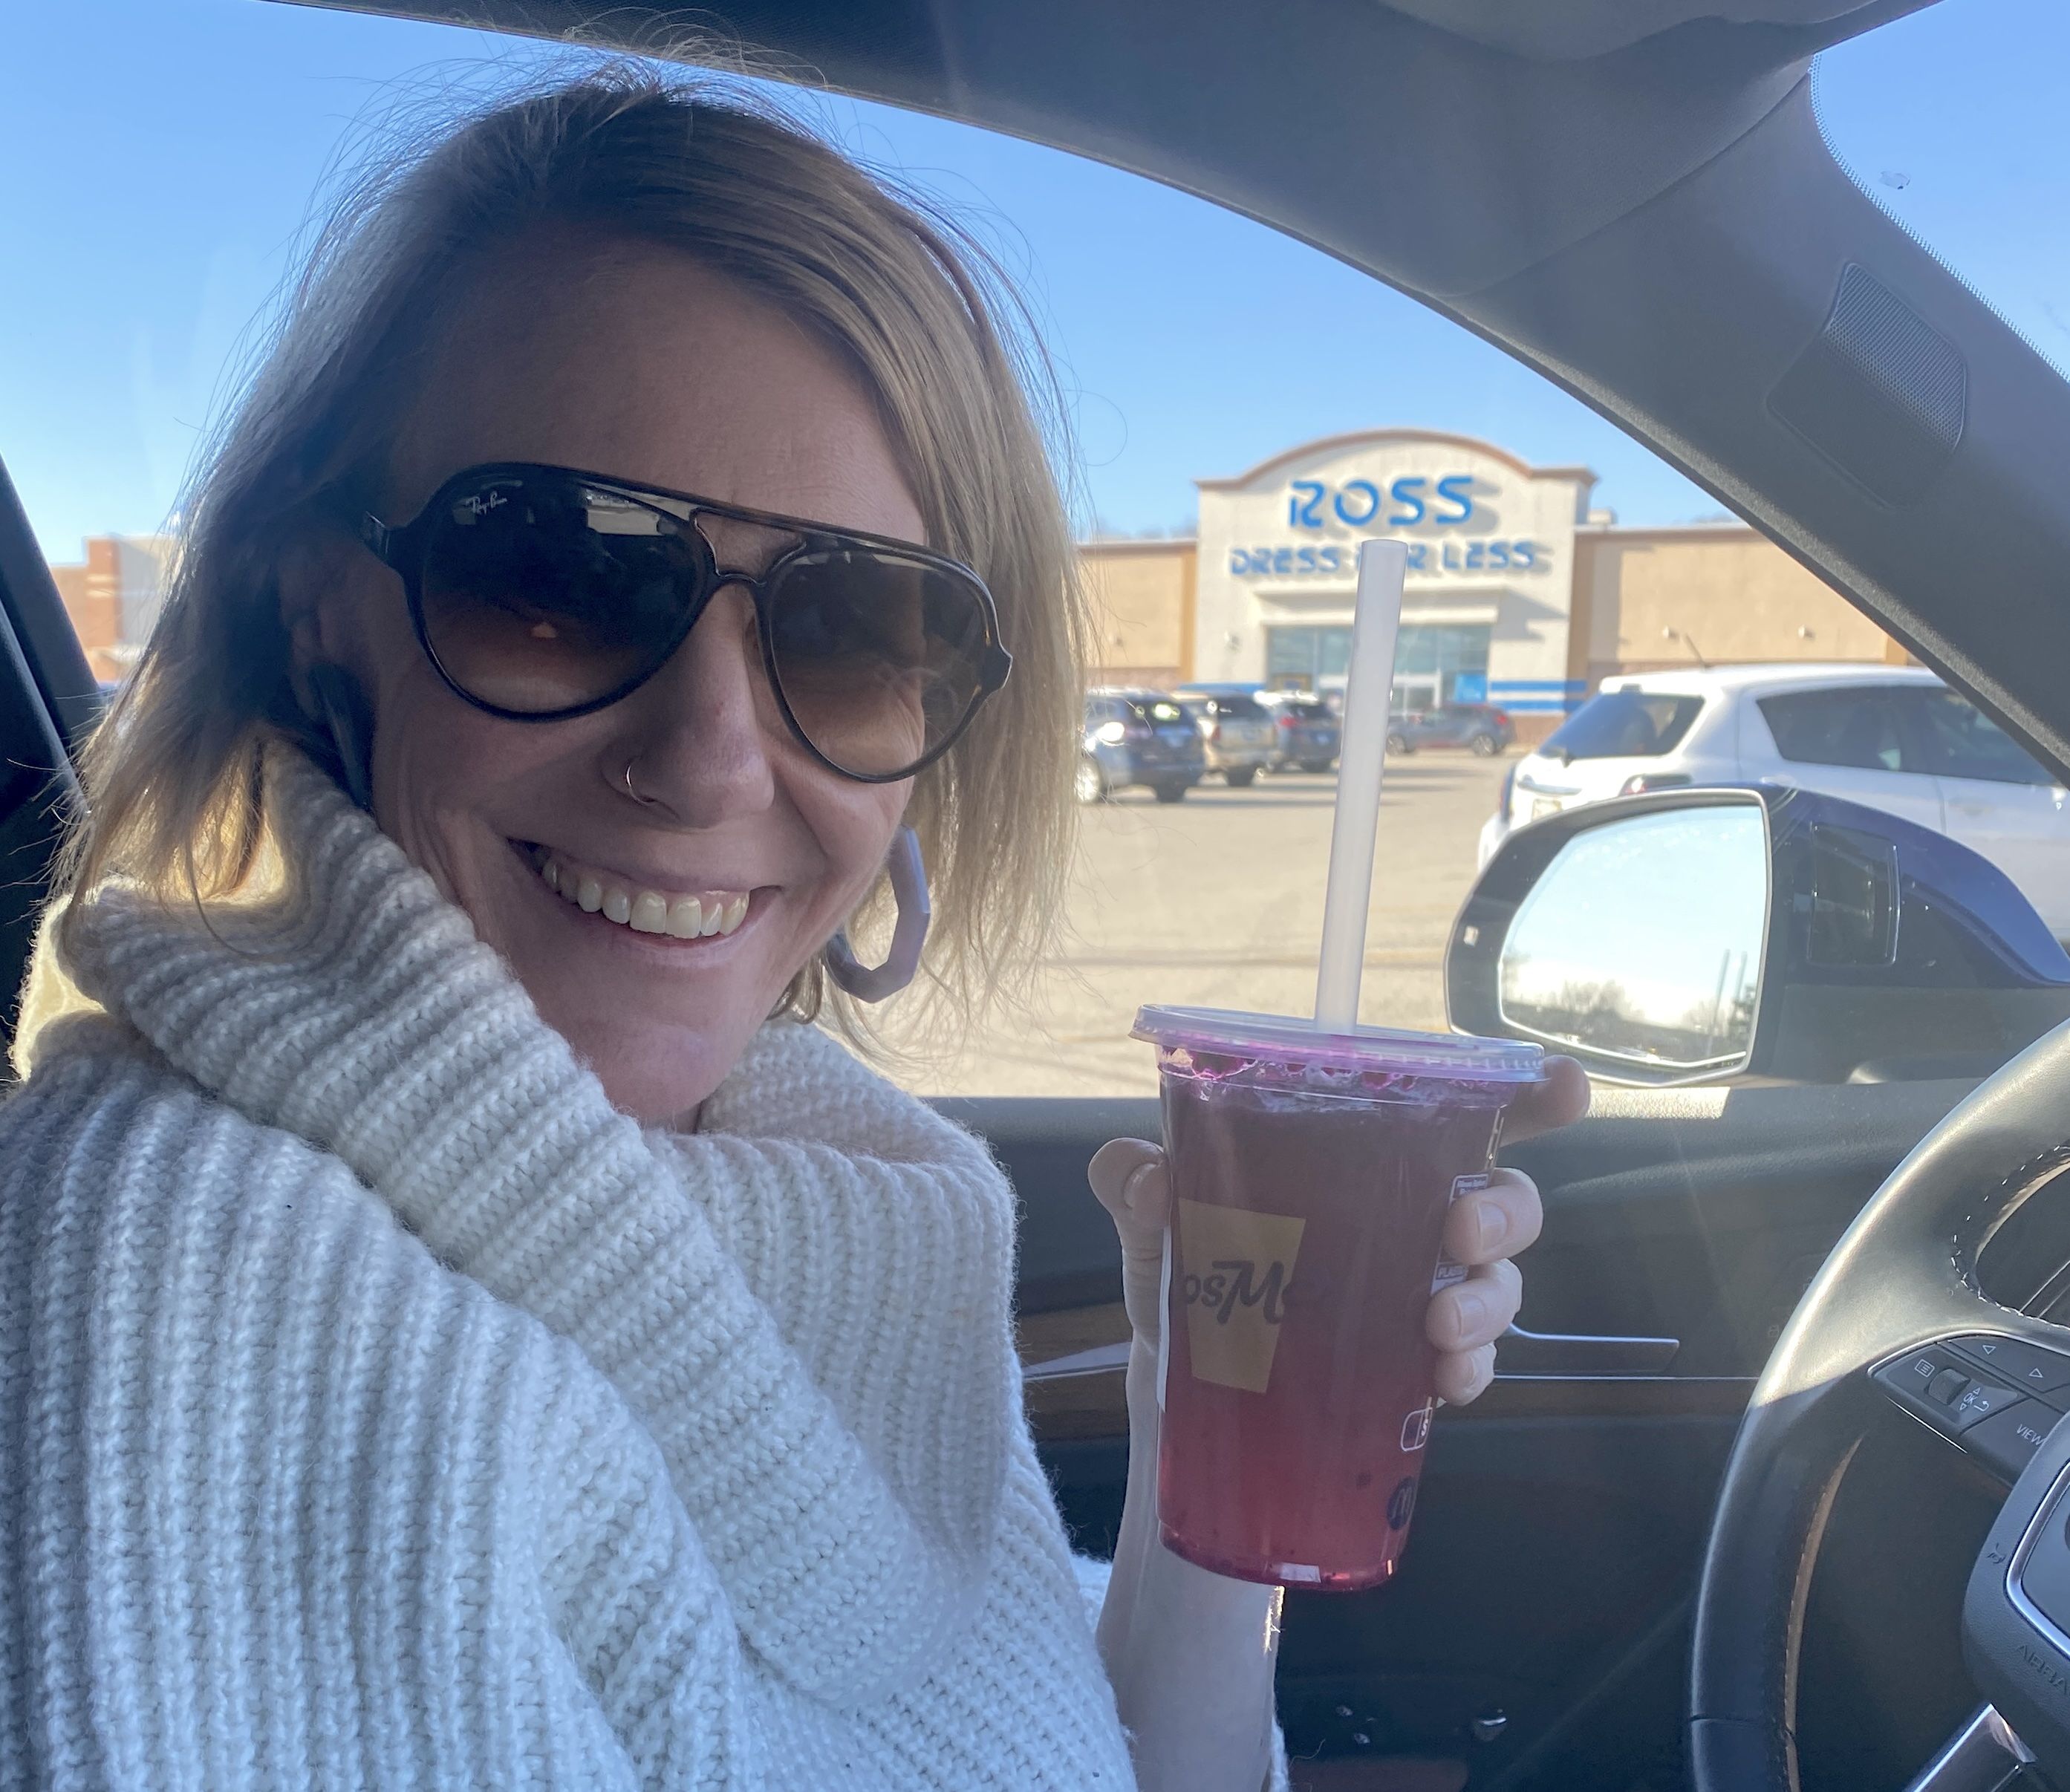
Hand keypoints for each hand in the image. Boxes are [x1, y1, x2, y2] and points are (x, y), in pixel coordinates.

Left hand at [1087, 1056, 1588, 1406]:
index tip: (1565, 1085)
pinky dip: (1468, 1371)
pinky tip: (1442, 1381)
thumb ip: (1133, 1178)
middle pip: (1505, 1192)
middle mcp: (1416, 1213)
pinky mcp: (1420, 1365)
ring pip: (1501, 1280)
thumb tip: (1148, 1177)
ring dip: (1486, 1300)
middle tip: (1459, 1227)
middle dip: (1504, 1206)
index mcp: (1369, 1153)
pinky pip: (1474, 1363)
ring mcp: (1429, 1291)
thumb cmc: (1188, 1265)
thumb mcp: (1150, 1212)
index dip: (1531, 1092)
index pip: (1468, 1107)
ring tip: (1438, 1327)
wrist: (1178, 1379)